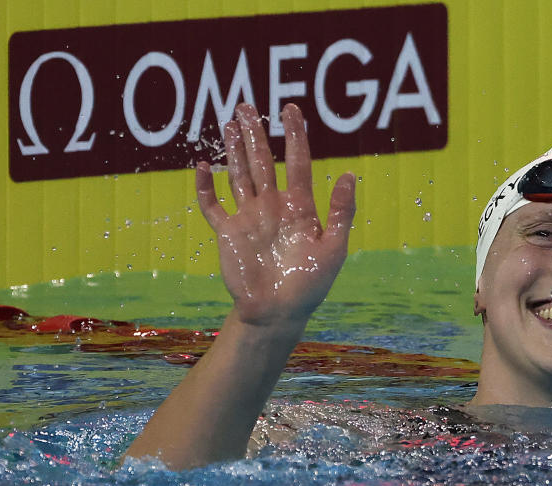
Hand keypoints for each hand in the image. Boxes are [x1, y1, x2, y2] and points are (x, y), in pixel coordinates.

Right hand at [195, 103, 356, 327]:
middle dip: (255, 134)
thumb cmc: (309, 284)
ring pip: (240, 175)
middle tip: (247, 107)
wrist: (277, 312)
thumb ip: (340, 212)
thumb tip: (349, 175)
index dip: (295, 136)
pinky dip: (206, 188)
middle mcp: (273, 207)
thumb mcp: (333, 248)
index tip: (291, 110)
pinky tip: (203, 166)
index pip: (298, 163)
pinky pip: (213, 206)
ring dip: (234, 150)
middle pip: (263, 161)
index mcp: (300, 208)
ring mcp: (249, 218)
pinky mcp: (228, 233)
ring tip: (230, 123)